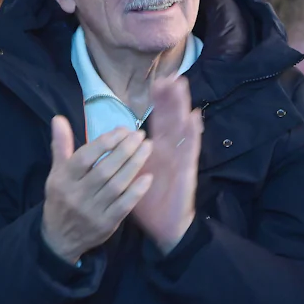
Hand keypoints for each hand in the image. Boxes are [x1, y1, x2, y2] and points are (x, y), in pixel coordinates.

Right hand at [41, 117, 153, 264]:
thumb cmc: (62, 198)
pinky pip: (124, 205)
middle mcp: (76, 195)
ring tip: (147, 148)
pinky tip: (148, 176)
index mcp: (63, 180)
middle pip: (104, 169)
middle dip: (125, 150)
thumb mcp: (57, 173)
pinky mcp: (106, 224)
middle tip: (140, 135)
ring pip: (117, 185)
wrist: (60, 238)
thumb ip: (61, 146)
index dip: (105, 143)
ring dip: (134, 165)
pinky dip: (137, 191)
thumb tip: (59, 119)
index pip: (85, 158)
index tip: (122, 130)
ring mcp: (92, 211)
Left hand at [130, 75, 202, 253]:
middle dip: (171, 98)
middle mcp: (170, 151)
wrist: (163, 227)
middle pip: (171, 119)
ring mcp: (180, 158)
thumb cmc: (147, 203)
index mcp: (156, 151)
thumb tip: (109, 140)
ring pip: (182, 127)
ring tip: (181, 86)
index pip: (158, 121)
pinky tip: (194, 117)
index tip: (157, 82)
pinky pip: (190, 148)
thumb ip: (119, 157)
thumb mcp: (129, 176)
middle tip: (171, 76)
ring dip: (181, 107)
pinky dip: (193, 133)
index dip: (158, 103)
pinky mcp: (186, 169)